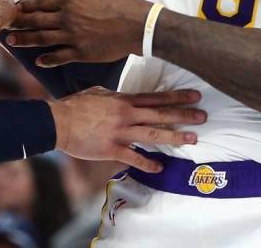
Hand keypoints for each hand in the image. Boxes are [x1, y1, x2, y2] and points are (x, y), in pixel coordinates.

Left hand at [7, 0, 149, 65]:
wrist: (138, 25)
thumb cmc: (123, 3)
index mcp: (70, 0)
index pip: (40, 2)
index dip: (25, 6)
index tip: (13, 8)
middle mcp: (67, 18)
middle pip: (35, 20)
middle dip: (18, 23)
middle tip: (3, 26)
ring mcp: (73, 36)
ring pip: (42, 39)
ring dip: (25, 40)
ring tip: (11, 42)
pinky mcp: (81, 52)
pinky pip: (59, 57)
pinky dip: (47, 59)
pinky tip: (38, 61)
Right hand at [49, 87, 205, 172]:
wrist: (58, 122)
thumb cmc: (76, 106)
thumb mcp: (98, 93)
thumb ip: (115, 96)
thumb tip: (124, 95)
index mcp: (124, 100)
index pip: (156, 97)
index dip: (177, 96)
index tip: (195, 96)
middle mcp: (126, 115)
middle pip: (160, 114)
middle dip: (184, 115)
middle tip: (203, 117)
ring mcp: (120, 132)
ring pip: (153, 135)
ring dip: (174, 136)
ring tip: (191, 139)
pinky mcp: (112, 149)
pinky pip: (134, 157)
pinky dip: (148, 163)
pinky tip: (160, 166)